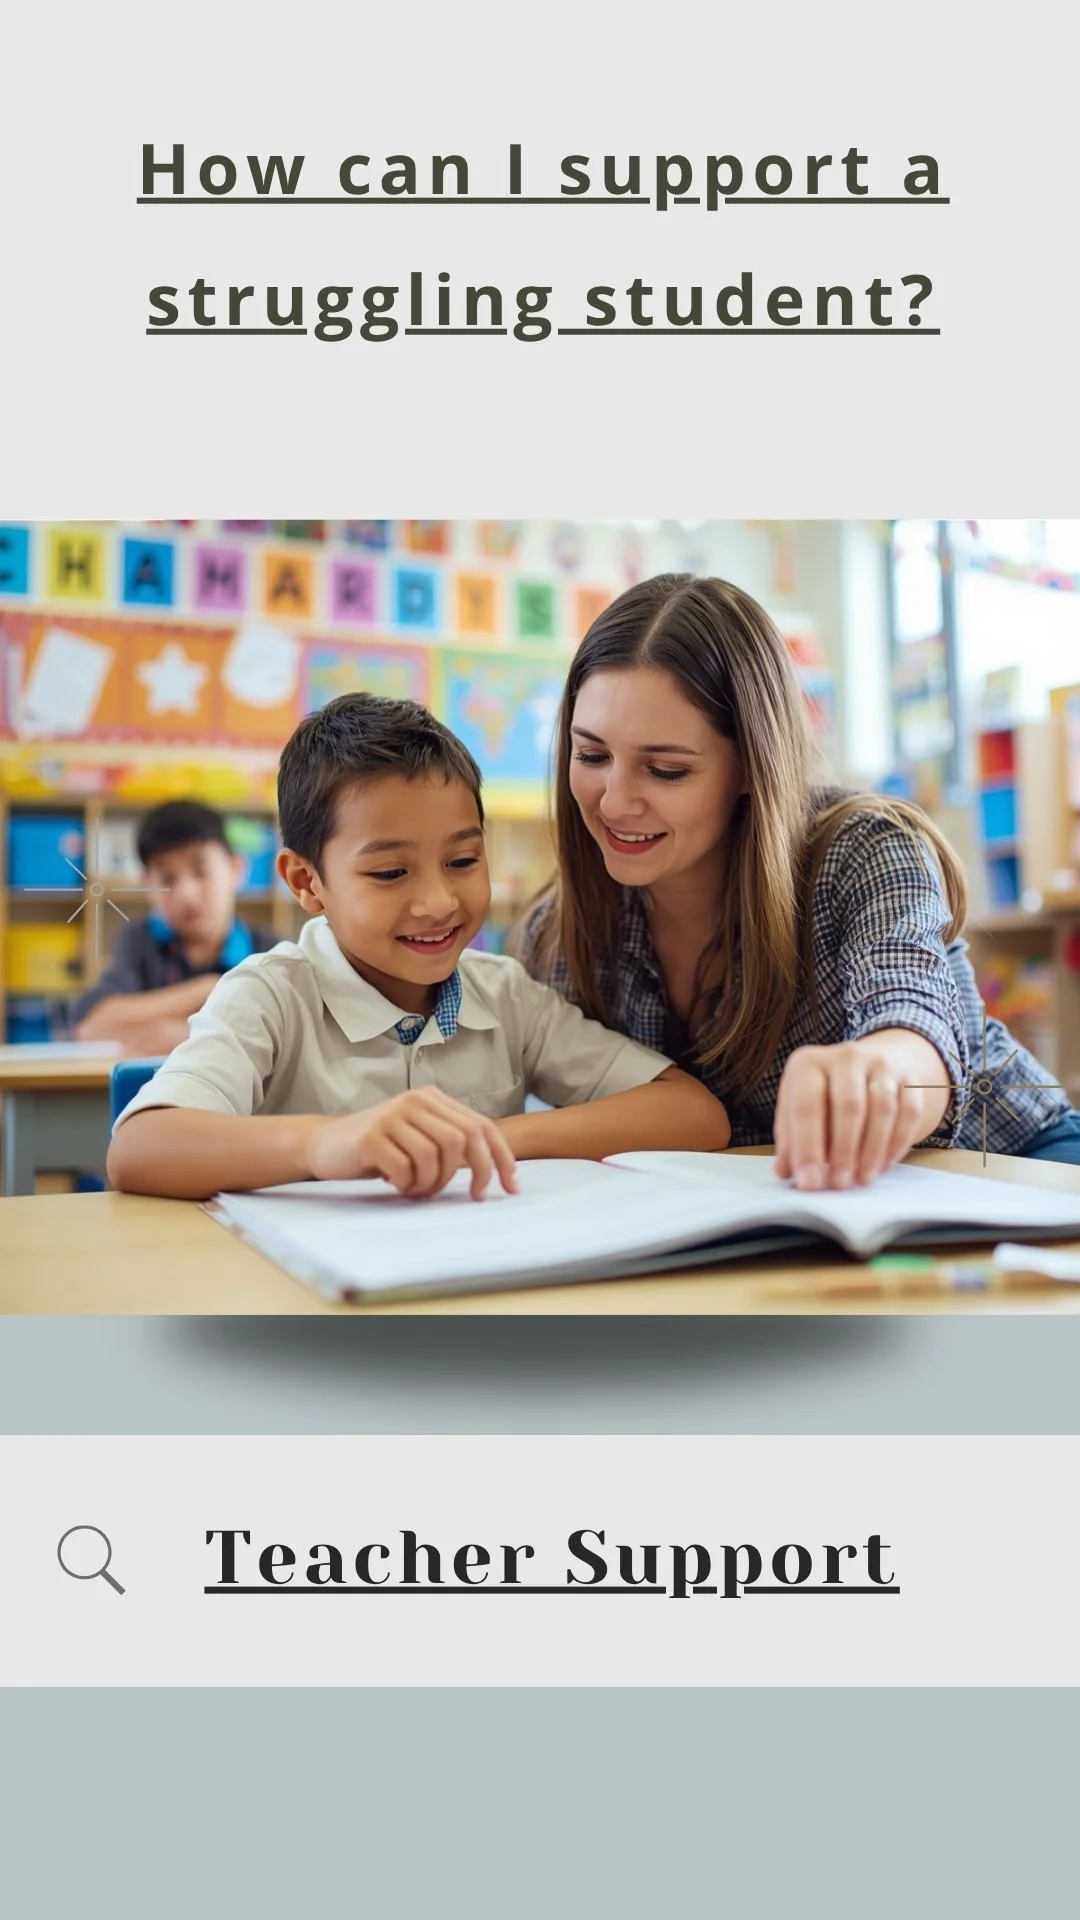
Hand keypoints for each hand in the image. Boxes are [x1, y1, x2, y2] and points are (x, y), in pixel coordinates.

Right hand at [306, 1087, 518, 1199]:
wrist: (326, 1144)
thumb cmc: (380, 1147)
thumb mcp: (419, 1136)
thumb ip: (451, 1143)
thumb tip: (494, 1169)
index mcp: (432, 1099)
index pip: (482, 1125)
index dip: (501, 1157)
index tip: (511, 1186)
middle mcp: (415, 1101)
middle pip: (464, 1139)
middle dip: (475, 1174)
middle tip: (471, 1196)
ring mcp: (392, 1116)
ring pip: (435, 1156)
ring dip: (434, 1183)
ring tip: (419, 1189)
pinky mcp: (371, 1137)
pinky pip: (405, 1168)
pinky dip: (408, 1185)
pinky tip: (398, 1185)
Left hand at [774, 1041, 933, 1189]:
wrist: (869, 1068)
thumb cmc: (825, 1097)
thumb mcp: (799, 1110)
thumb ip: (791, 1140)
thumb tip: (787, 1172)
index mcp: (809, 1064)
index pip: (806, 1105)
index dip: (807, 1147)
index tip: (810, 1182)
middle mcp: (845, 1057)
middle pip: (849, 1105)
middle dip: (844, 1151)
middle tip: (839, 1184)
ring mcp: (881, 1064)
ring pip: (883, 1108)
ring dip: (872, 1150)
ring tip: (861, 1179)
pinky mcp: (910, 1078)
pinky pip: (909, 1111)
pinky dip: (897, 1142)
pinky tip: (884, 1165)